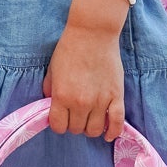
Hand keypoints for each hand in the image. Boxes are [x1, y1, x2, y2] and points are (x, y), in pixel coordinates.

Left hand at [44, 22, 124, 140]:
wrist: (92, 34)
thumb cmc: (69, 49)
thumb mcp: (51, 70)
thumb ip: (49, 90)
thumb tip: (50, 105)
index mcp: (61, 96)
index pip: (59, 126)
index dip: (59, 124)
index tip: (61, 118)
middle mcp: (80, 103)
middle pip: (76, 129)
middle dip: (74, 124)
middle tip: (75, 114)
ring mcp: (100, 101)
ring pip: (95, 130)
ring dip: (91, 127)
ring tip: (89, 119)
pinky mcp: (116, 97)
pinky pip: (117, 123)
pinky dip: (112, 132)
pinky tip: (108, 133)